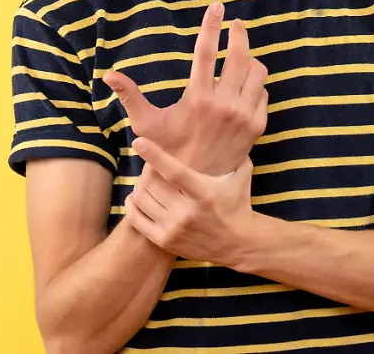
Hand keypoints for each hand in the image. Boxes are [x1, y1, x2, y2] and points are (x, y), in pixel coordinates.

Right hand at [102, 2, 267, 174]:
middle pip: (239, 55)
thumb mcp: (146, 123)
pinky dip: (256, 84)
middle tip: (235, 24)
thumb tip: (108, 75)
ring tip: (241, 56)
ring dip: (249, 59)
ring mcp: (243, 115)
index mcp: (197, 98)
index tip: (217, 7)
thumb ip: (130, 96)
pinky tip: (245, 84)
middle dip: (238, 33)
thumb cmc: (167, 150)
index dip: (211, 25)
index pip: (206, 51)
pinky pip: (263, 93)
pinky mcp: (257, 126)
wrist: (196, 183)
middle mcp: (224, 104)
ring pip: (256, 72)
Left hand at [124, 137, 257, 266]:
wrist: (239, 244)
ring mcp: (174, 229)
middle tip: (150, 166)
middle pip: (152, 184)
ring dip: (139, 185)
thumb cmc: (238, 204)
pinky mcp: (165, 241)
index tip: (139, 142)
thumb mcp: (241, 177)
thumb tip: (229, 128)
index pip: (174, 172)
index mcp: (205, 193)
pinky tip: (138, 196)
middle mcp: (187, 212)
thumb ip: (236, 153)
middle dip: (146, 170)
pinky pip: (136, 219)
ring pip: (141, 199)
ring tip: (146, 180)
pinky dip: (132, 204)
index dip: (154, 155)